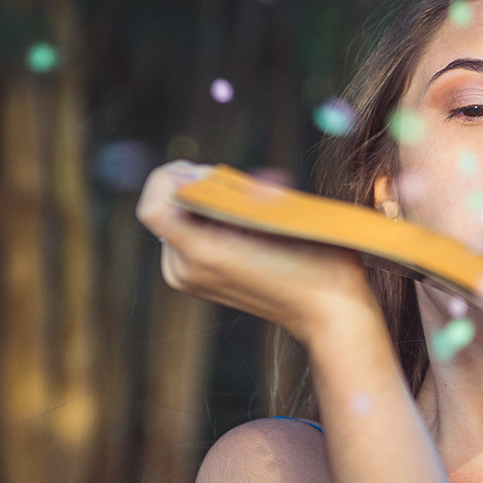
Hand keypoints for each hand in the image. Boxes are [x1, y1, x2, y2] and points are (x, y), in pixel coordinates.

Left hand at [136, 161, 378, 344]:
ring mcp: (189, 278)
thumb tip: (224, 176)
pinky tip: (247, 221)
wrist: (328, 311)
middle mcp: (185, 269)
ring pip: (180, 218)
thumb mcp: (284, 215)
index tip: (207, 172)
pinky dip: (211, 219)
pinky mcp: (199, 280)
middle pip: (171, 207)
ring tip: (251, 204)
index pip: (154, 205)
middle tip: (242, 184)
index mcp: (202, 254)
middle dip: (201, 186)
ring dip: (209, 202)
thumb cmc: (316, 261)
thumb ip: (244, 191)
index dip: (172, 178)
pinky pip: (189, 235)